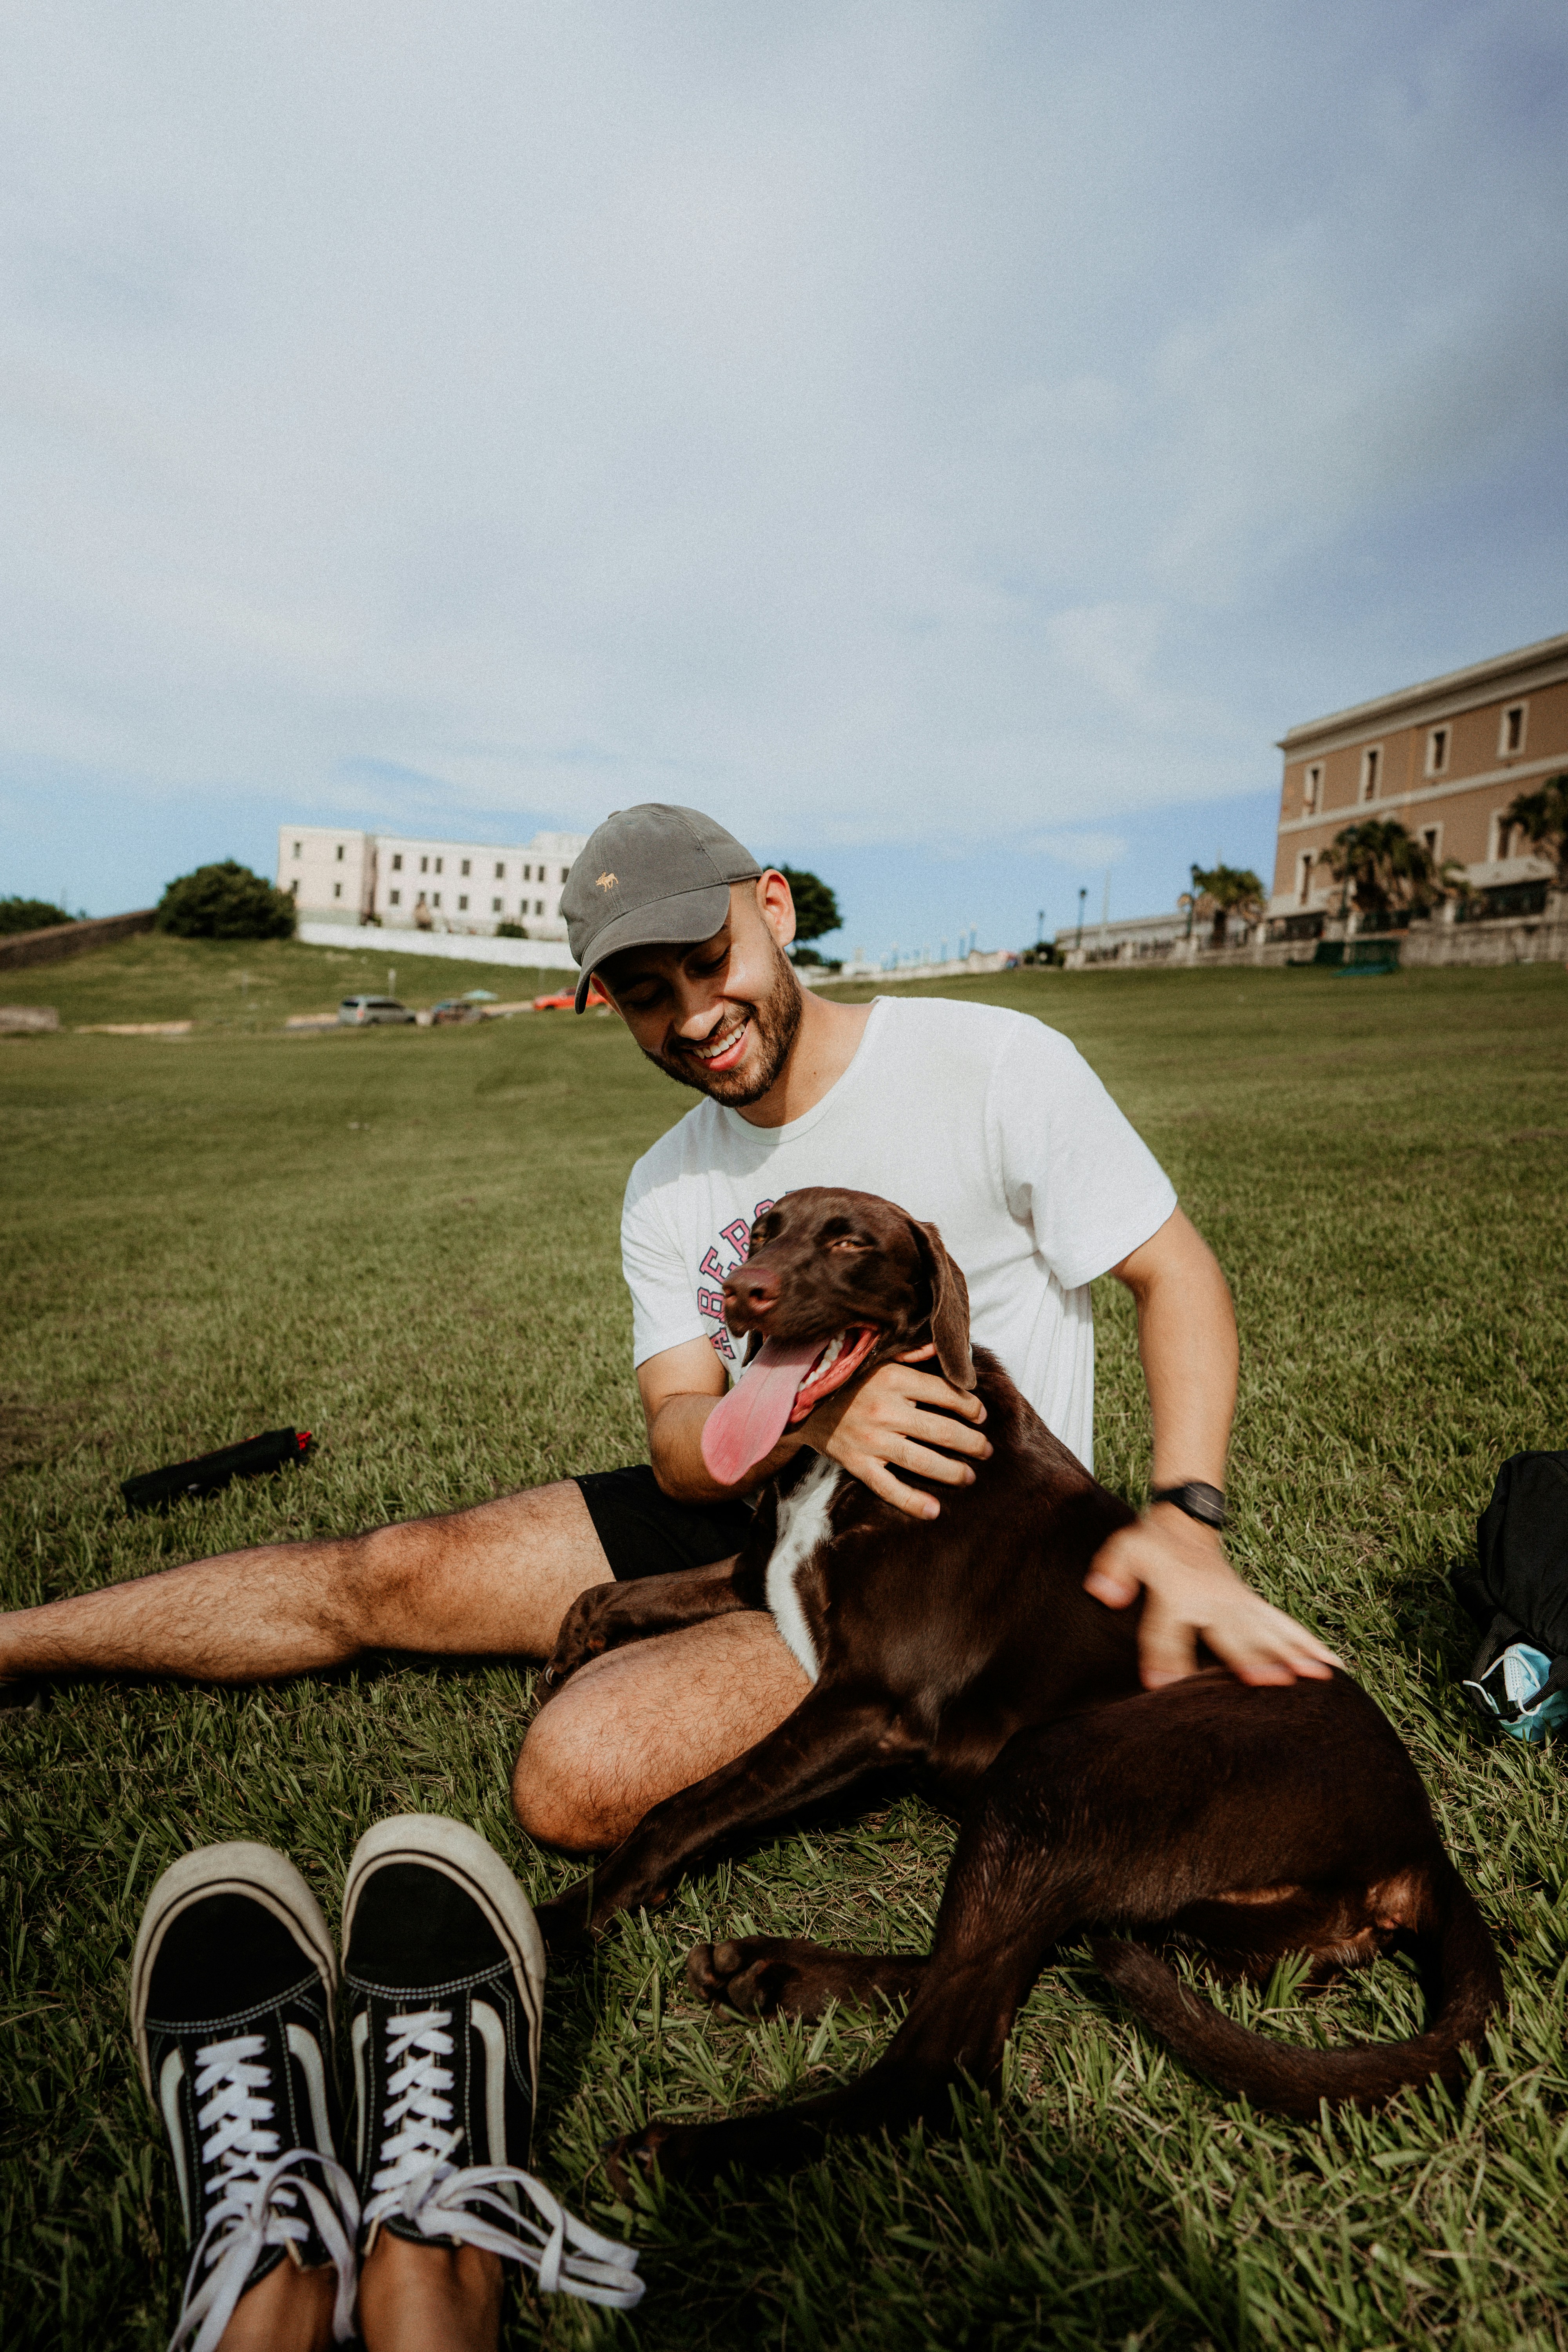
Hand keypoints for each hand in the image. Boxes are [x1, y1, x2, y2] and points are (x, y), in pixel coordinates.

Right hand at [802, 1344, 990, 1519]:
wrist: (801, 1403)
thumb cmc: (848, 1379)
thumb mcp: (878, 1358)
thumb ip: (914, 1353)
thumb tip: (948, 1351)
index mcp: (893, 1378)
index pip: (944, 1393)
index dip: (970, 1406)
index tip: (981, 1415)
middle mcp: (884, 1409)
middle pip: (941, 1429)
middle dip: (971, 1443)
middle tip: (986, 1450)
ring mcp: (870, 1439)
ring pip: (921, 1460)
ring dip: (952, 1471)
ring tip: (970, 1477)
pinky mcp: (856, 1463)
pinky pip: (887, 1487)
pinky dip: (911, 1501)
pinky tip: (933, 1510)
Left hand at [1084, 1503, 1341, 1688]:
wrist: (1183, 1521)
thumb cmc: (1150, 1545)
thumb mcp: (1123, 1550)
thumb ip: (1112, 1570)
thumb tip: (1103, 1592)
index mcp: (1177, 1590)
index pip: (1167, 1629)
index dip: (1163, 1657)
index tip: (1164, 1686)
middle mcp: (1214, 1598)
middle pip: (1233, 1632)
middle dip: (1251, 1655)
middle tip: (1272, 1681)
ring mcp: (1238, 1602)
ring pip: (1270, 1630)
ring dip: (1294, 1653)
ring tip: (1321, 1679)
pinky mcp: (1252, 1606)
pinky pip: (1284, 1625)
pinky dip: (1309, 1644)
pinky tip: (1333, 1667)